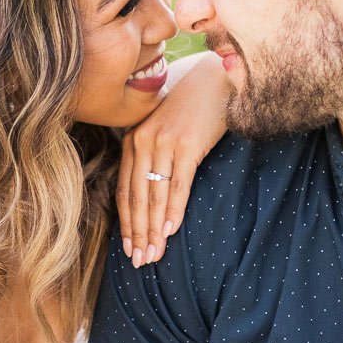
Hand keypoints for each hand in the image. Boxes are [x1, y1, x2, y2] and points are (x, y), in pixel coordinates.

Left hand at [116, 51, 228, 267]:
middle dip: (137, 234)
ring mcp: (163, 143)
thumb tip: (153, 192)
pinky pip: (178, 185)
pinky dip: (173, 210)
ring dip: (153, 230)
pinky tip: (170, 231)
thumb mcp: (164, 128)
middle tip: (139, 262)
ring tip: (154, 255)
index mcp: (133, 140)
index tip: (128, 248)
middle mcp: (142, 141)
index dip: (126, 223)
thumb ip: (154, 155)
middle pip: (136, 198)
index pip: (125, 190)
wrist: (217, 80)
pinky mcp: (186, 145)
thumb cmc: (192, 107)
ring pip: (155, 196)